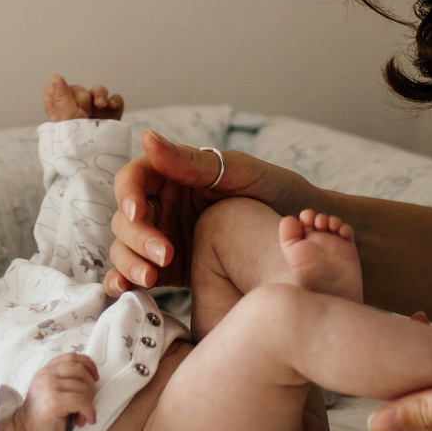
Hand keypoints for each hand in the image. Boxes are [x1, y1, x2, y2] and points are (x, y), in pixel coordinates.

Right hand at [0, 354, 98, 430]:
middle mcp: (47, 375)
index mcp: (46, 371)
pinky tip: (86, 421)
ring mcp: (49, 387)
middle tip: (87, 404)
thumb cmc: (43, 416)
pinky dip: (89, 411)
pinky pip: (81, 401)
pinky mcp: (54, 402)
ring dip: (89, 404)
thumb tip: (92, 378)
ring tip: (82, 417)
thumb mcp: (52, 392)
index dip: (88, 365)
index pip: (72, 357)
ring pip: (83, 387)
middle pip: (80, 371)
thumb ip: (65, 381)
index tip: (95, 378)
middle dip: (91, 388)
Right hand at [105, 130, 316, 295]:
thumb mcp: (239, 172)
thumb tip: (146, 137)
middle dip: (137, 237)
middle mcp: (164, 205)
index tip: (140, 213)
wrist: (305, 240)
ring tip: (152, 280)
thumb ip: (192, 162)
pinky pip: (136, 274)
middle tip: (165, 255)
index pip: (133, 179)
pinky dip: (125, 282)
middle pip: (125, 217)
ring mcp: (164, 237)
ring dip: (130, 262)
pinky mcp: (169, 269)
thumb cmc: (278, 193)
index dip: (128, 195)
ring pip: (125, 247)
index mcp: (174, 174)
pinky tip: (129, 293)